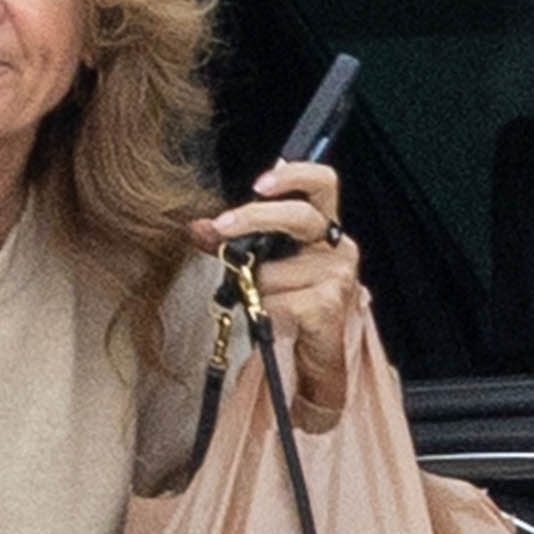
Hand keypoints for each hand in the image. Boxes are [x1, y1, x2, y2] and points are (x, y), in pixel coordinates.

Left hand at [190, 159, 359, 430]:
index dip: (294, 174)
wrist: (316, 360)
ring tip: (269, 306)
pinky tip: (279, 322)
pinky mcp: (328, 304)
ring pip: (272, 271)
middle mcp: (337, 246)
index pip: (322, 182)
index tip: (259, 182)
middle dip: (253, 218)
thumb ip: (235, 242)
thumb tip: (196, 226)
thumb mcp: (266, 267)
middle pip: (298, 216)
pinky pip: (277, 301)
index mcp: (325, 228)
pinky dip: (267, 313)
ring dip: (257, 290)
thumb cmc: (292, 307)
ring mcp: (337, 274)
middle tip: (219, 227)